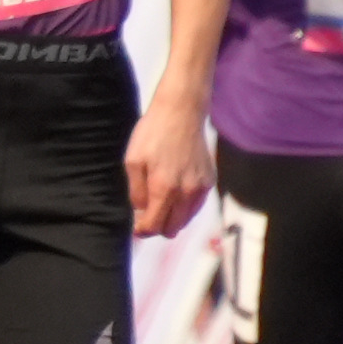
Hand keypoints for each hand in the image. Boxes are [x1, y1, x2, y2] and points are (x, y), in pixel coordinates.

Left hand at [123, 98, 212, 238]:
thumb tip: (140, 213)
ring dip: (172, 218)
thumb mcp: (132, 161)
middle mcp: (185, 193)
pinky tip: (175, 195)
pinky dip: (184, 207)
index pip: (154, 225)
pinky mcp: (209, 181)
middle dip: (157, 227)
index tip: (136, 228)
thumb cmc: (152, 134)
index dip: (142, 230)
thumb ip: (136, 192)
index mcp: (164, 188)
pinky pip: (195, 206)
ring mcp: (200, 188)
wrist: (181, 112)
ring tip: (160, 205)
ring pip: (185, 220)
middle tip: (146, 216)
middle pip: (171, 228)